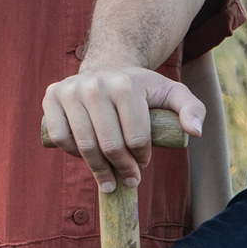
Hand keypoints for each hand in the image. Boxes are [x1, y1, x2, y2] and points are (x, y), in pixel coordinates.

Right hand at [42, 67, 205, 191]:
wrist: (108, 66)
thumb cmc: (142, 87)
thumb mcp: (172, 93)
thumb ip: (192, 109)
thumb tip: (195, 132)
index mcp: (125, 84)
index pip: (135, 138)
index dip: (142, 158)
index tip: (143, 164)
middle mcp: (95, 85)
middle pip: (109, 145)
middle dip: (122, 169)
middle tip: (129, 180)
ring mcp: (70, 90)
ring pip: (83, 145)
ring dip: (98, 170)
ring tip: (110, 181)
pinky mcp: (51, 96)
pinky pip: (59, 137)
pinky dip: (72, 154)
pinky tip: (85, 158)